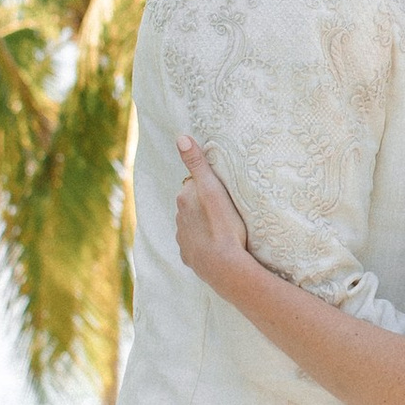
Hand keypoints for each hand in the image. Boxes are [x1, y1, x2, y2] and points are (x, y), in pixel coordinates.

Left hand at [172, 136, 255, 295]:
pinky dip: (203, 244)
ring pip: (192, 225)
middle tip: (226, 209)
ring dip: (203, 224)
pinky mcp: (189, 257)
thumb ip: (197, 163)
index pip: (194, 186)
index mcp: (184, 199)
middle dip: (203, 205)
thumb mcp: (213, 189)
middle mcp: (178, 218)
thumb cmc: (224, 226)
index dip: (208, 188)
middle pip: (192, 205)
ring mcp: (183, 240)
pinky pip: (195, 246)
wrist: (226, 266)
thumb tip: (181, 137)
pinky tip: (217, 246)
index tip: (223, 193)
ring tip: (223, 228)